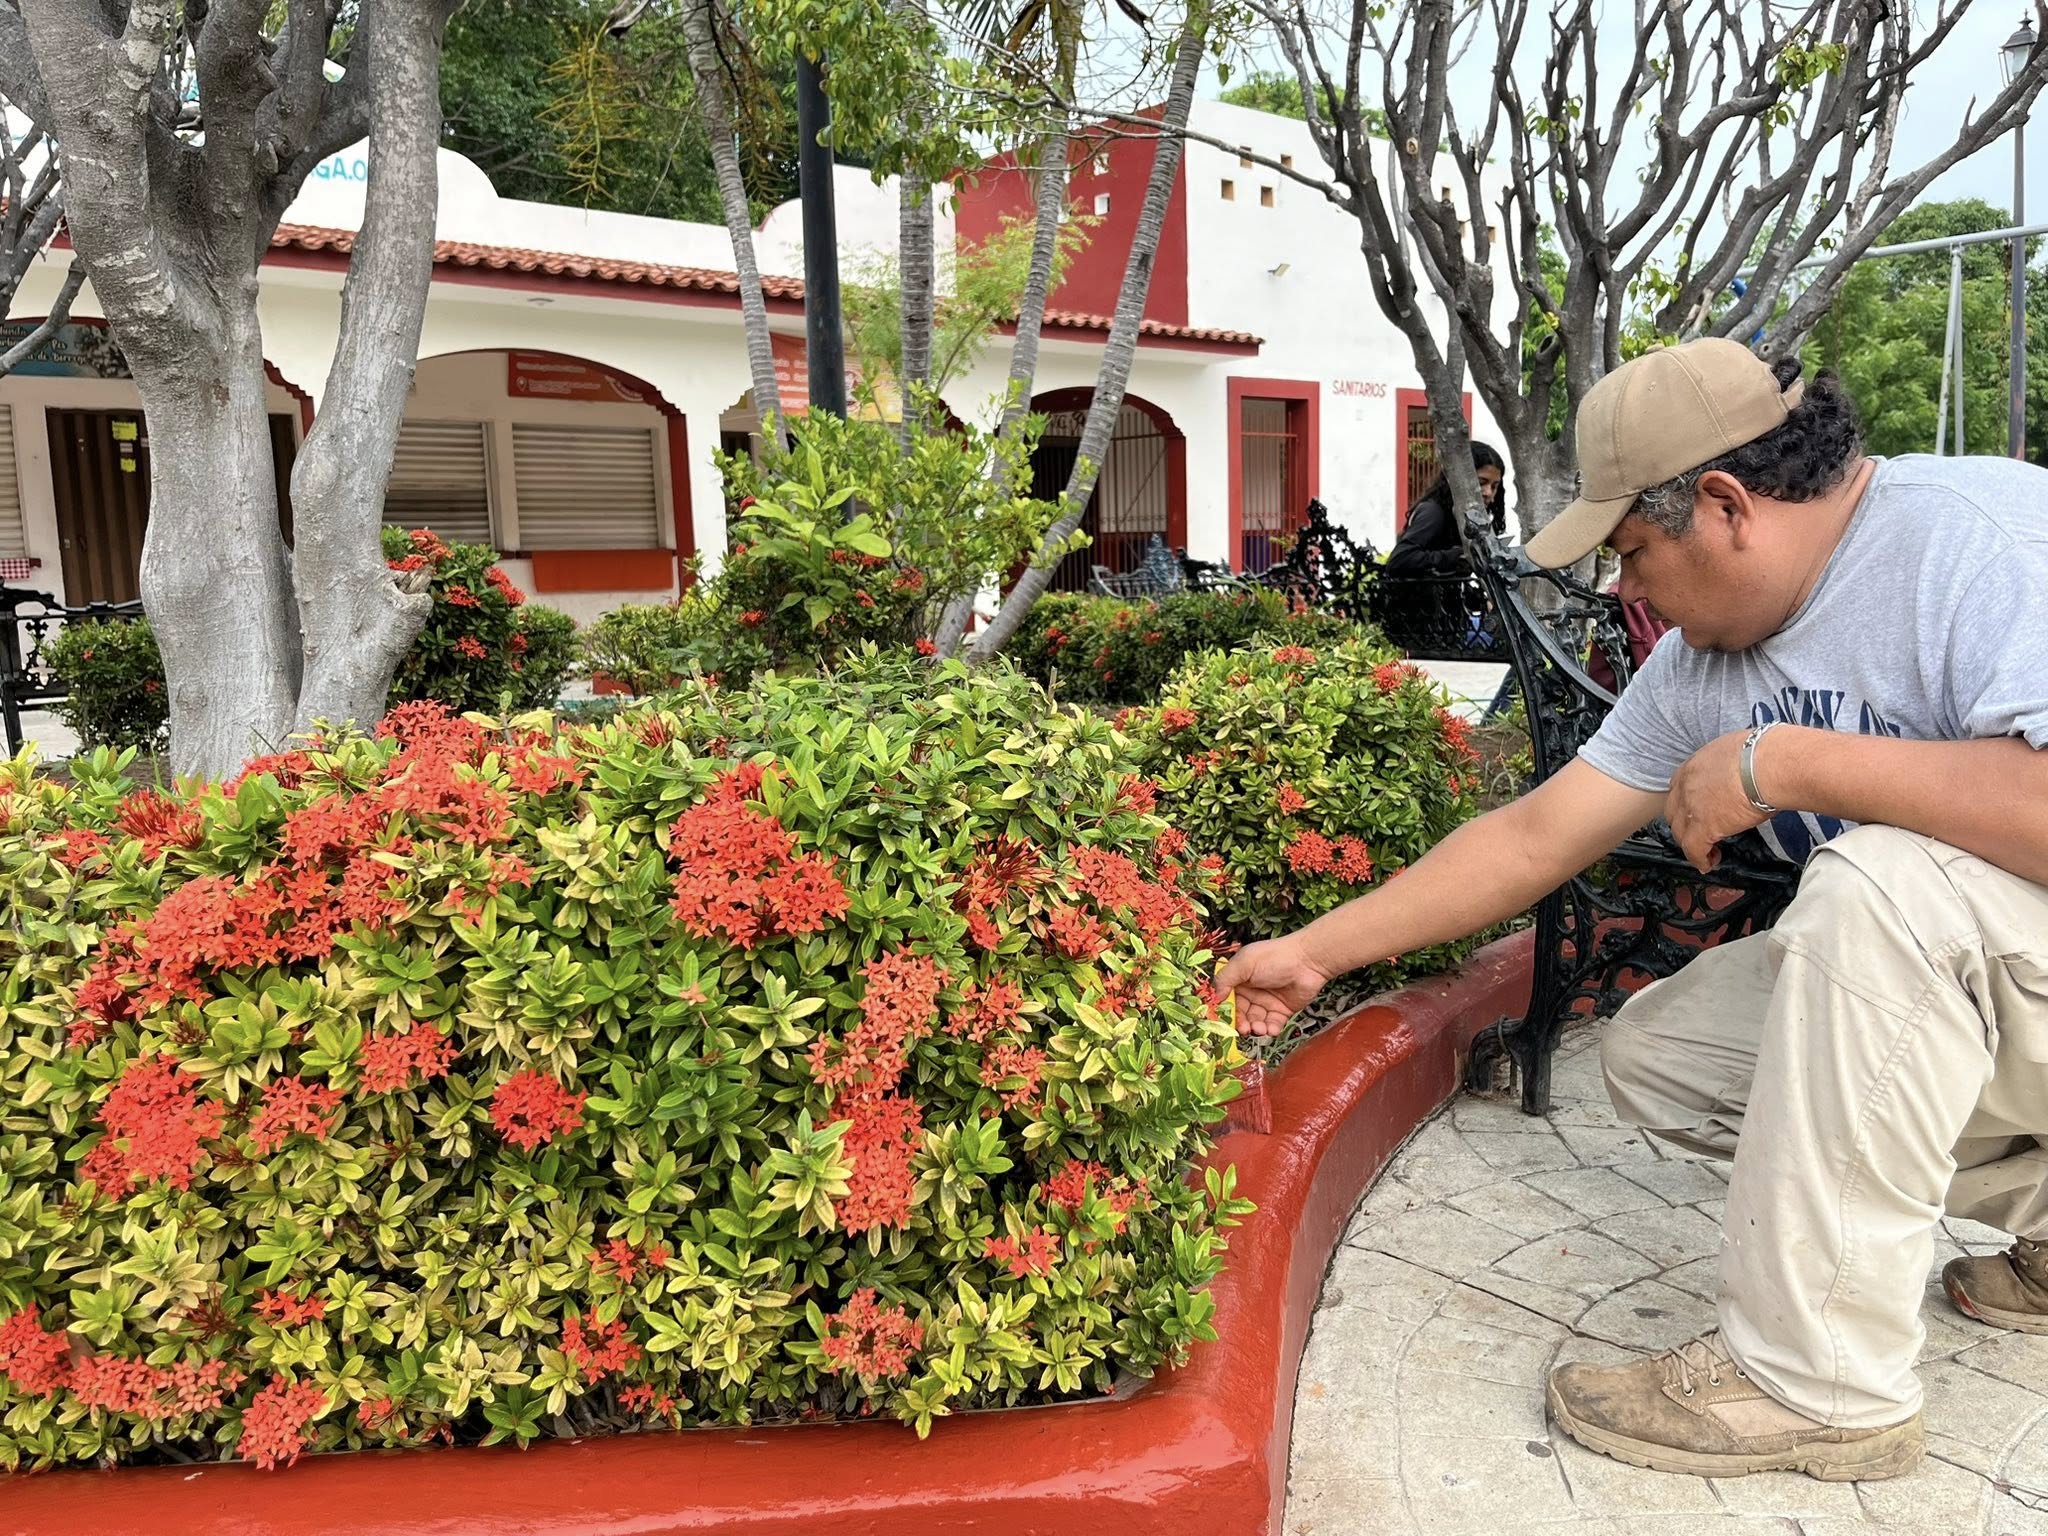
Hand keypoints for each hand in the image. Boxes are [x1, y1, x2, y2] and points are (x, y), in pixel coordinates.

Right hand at [1214, 934, 1331, 1037]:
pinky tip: (1271, 1029)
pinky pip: (1272, 1025)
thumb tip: (1214, 997)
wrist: (1308, 961)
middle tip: (1244, 1029)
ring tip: (1259, 1028)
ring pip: (1255, 1022)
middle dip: (1240, 1023)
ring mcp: (1266, 1002)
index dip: (1225, 1010)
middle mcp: (1251, 991)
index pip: (1226, 999)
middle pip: (1240, 1013)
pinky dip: (1270, 1030)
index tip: (1223, 1021)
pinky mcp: (1282, 1011)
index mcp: (1239, 978)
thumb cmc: (1275, 958)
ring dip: (1255, 1028)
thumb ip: (1225, 979)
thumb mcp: (1244, 963)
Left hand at [1666, 728, 1772, 872]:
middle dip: (1684, 822)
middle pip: (1674, 810)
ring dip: (1691, 842)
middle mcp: (1686, 785)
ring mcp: (1692, 807)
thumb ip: (1731, 767)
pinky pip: (1694, 850)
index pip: (1679, 787)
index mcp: (1695, 764)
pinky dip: (1700, 859)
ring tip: (1707, 850)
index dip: (1686, 801)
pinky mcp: (1704, 827)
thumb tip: (1745, 775)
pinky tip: (1709, 864)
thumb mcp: (1738, 753)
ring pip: (1681, 832)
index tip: (1697, 809)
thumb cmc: (1765, 754)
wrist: (1768, 765)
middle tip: (1700, 830)